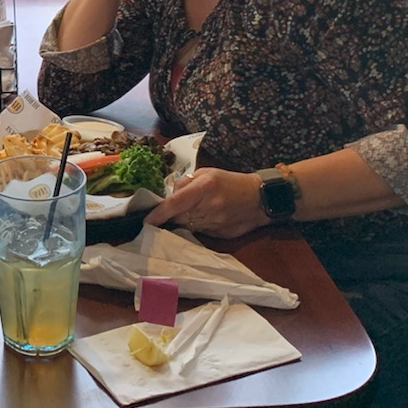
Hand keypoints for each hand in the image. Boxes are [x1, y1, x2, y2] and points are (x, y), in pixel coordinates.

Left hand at [144, 168, 267, 238]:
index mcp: (204, 188)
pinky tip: (206, 218)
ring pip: (188, 227)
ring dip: (184, 221)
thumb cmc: (232, 181)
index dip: (158, 214)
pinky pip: (200, 232)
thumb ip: (185, 183)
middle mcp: (208, 207)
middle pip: (178, 218)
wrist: (261, 198)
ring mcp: (215, 223)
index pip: (174, 204)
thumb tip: (169, 195)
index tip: (146, 221)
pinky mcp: (220, 234)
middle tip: (171, 210)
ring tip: (193, 211)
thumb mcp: (208, 173)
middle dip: (171, 216)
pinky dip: (197, 226)